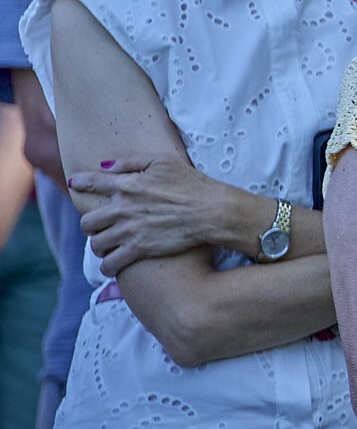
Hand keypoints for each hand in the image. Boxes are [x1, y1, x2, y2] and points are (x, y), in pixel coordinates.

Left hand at [68, 155, 253, 273]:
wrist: (212, 211)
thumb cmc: (193, 184)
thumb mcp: (164, 162)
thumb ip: (131, 161)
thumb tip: (105, 166)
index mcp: (128, 185)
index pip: (92, 183)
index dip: (80, 183)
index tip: (74, 183)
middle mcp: (123, 208)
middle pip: (87, 222)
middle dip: (91, 225)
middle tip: (102, 226)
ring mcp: (130, 231)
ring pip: (96, 244)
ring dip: (100, 245)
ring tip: (108, 246)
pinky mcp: (139, 250)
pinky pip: (109, 264)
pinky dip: (108, 267)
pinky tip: (113, 265)